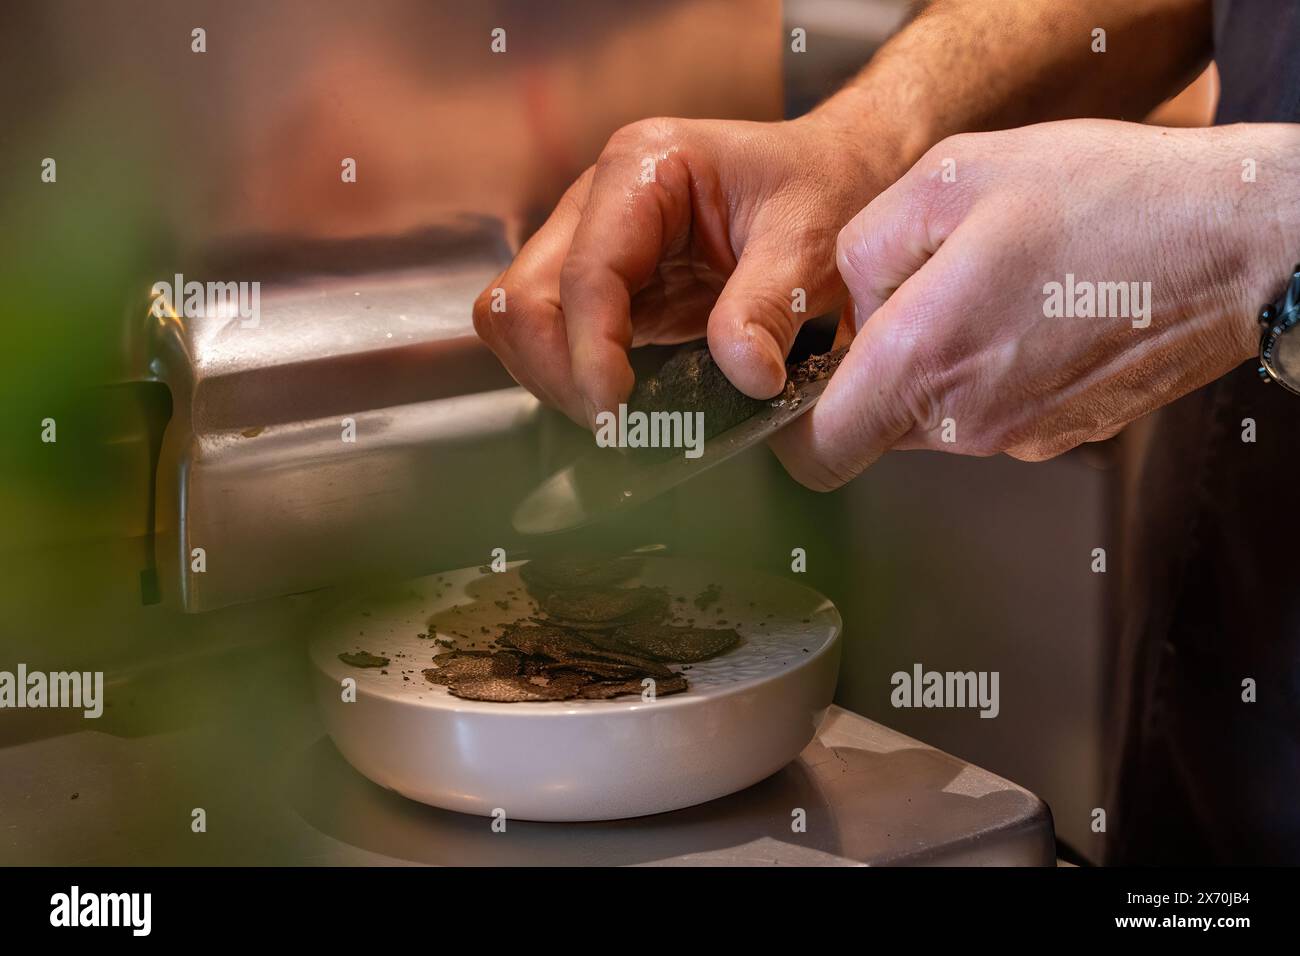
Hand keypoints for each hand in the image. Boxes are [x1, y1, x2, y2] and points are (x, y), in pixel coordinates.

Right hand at [473, 113, 899, 425]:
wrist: (838, 177)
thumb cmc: (824, 188)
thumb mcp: (812, 238)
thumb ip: (771, 304)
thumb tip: (744, 375)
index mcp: (642, 169)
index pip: (584, 273)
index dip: (590, 353)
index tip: (619, 412)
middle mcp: (599, 205)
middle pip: (521, 300)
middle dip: (560, 373)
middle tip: (618, 426)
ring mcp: (595, 247)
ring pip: (524, 328)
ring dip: (561, 383)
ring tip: (626, 422)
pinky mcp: (609, 292)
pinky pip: (560, 345)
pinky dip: (581, 383)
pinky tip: (631, 408)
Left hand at [773, 119, 1299, 488]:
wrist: (1236, 238)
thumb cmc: (1106, 199)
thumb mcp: (949, 178)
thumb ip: (863, 248)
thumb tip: (853, 303)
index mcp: (926, 359)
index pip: (817, 452)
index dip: (790, 431)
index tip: (797, 392)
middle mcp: (969, 421)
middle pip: (875, 426)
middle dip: (875, 369)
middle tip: (920, 294)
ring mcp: (1020, 438)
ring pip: (934, 416)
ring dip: (938, 362)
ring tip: (992, 289)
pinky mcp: (1061, 436)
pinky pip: (990, 413)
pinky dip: (990, 371)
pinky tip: (1031, 311)